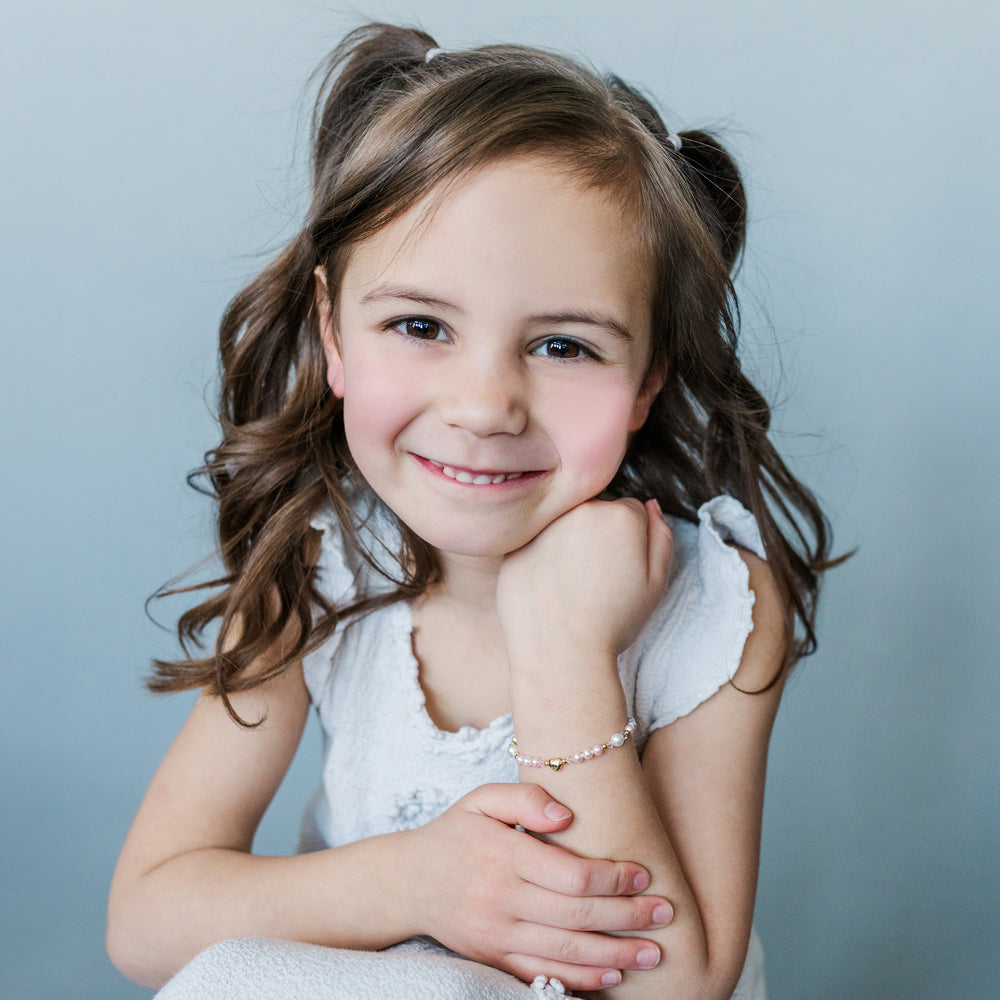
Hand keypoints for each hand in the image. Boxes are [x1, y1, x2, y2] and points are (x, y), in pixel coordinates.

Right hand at [407, 783, 672, 990]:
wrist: (409, 882)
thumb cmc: (457, 834)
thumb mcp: (481, 800)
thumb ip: (524, 798)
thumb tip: (567, 813)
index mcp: (503, 855)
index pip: (570, 874)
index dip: (613, 877)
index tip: (644, 874)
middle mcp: (500, 899)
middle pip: (576, 916)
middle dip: (627, 917)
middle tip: (666, 913)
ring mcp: (496, 935)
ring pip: (565, 952)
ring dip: (615, 953)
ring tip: (653, 951)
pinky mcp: (492, 959)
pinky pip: (542, 975)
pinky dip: (580, 979)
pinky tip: (612, 973)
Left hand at [497, 498, 671, 661]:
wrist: (561, 654)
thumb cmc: (614, 622)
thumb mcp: (656, 583)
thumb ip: (660, 536)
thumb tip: (650, 505)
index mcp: (620, 515)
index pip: (630, 511)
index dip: (630, 542)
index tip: (621, 569)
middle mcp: (580, 510)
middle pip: (594, 512)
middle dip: (597, 536)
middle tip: (595, 580)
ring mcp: (543, 526)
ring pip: (562, 525)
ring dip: (567, 543)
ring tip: (571, 587)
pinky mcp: (515, 545)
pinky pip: (534, 544)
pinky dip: (540, 559)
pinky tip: (547, 590)